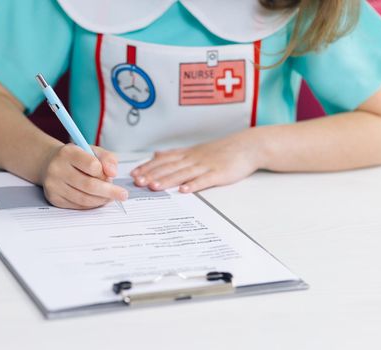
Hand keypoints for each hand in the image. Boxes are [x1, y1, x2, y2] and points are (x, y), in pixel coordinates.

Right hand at [40, 144, 127, 209]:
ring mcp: (54, 185)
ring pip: (84, 198)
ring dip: (101, 200)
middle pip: (89, 185)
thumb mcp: (93, 151)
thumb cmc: (76, 157)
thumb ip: (108, 158)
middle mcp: (57, 169)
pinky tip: (97, 199)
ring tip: (110, 197)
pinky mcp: (54, 198)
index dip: (104, 172)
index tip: (111, 175)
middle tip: (123, 195)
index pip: (92, 165)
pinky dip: (91, 204)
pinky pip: (78, 206)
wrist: (50, 163)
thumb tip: (113, 173)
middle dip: (109, 192)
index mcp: (68, 153)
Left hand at [131, 130, 262, 192]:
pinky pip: (205, 180)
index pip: (163, 160)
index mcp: (187, 154)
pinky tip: (184, 191)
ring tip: (153, 187)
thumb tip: (156, 154)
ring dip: (167, 180)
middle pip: (169, 167)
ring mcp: (206, 166)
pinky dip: (194, 185)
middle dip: (152, 175)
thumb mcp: (196, 149)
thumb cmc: (222, 150)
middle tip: (137, 182)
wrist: (248, 146)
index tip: (133, 174)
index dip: (148, 167)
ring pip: (183, 173)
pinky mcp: (219, 173)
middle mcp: (194, 158)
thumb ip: (175, 154)